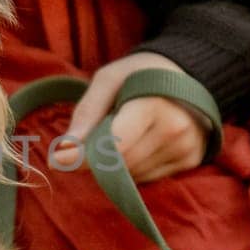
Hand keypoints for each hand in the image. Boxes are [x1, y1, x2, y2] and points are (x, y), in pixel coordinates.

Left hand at [49, 52, 210, 182]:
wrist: (186, 72)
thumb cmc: (139, 73)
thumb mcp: (108, 80)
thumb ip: (87, 112)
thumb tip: (65, 149)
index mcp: (153, 105)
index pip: (114, 144)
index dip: (84, 156)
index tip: (57, 160)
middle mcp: (175, 130)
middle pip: (121, 163)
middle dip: (97, 158)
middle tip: (88, 141)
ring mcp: (186, 147)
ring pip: (133, 175)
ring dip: (116, 164)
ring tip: (120, 136)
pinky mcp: (192, 160)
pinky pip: (149, 178)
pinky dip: (134, 167)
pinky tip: (137, 144)